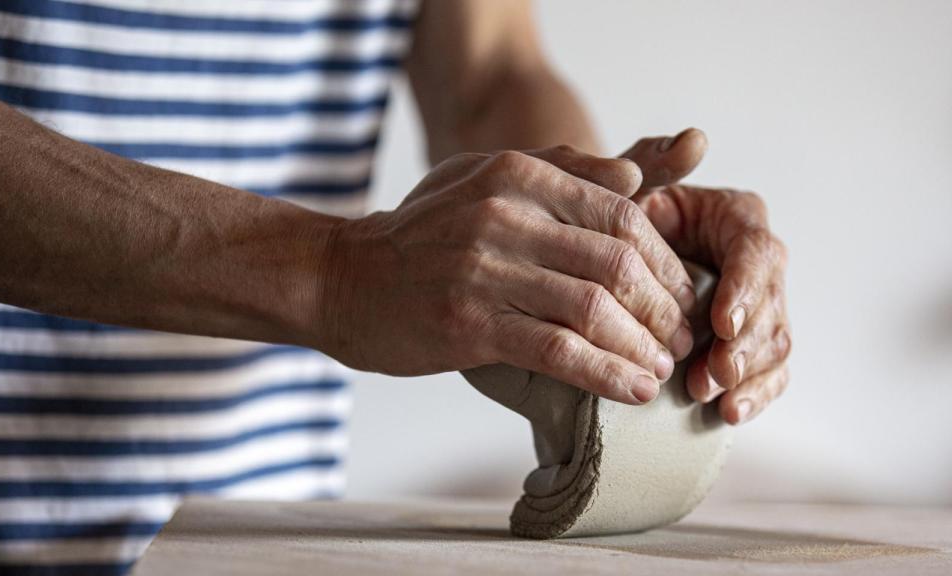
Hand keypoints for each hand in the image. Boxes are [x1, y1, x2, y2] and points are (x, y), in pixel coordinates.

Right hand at [318, 146, 696, 403]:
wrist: (342, 277)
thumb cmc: (423, 234)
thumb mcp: (482, 179)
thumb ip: (561, 170)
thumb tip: (634, 175)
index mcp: (518, 175)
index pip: (622, 215)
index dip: (665, 261)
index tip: (682, 295)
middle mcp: (504, 215)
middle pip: (618, 263)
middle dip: (665, 309)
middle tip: (682, 340)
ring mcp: (484, 270)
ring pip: (594, 309)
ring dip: (642, 347)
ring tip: (660, 370)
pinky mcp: (469, 324)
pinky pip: (558, 351)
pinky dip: (605, 374)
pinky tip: (630, 391)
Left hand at [622, 129, 790, 424]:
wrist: (600, 255)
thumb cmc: (613, 216)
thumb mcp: (627, 188)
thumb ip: (655, 162)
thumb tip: (695, 138)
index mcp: (738, 220)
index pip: (758, 252)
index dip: (745, 288)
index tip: (721, 321)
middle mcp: (756, 263)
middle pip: (771, 304)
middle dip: (746, 342)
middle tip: (715, 372)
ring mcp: (755, 307)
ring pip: (774, 342)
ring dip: (747, 373)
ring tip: (711, 395)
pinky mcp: (748, 343)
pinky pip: (767, 372)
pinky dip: (753, 394)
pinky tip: (729, 412)